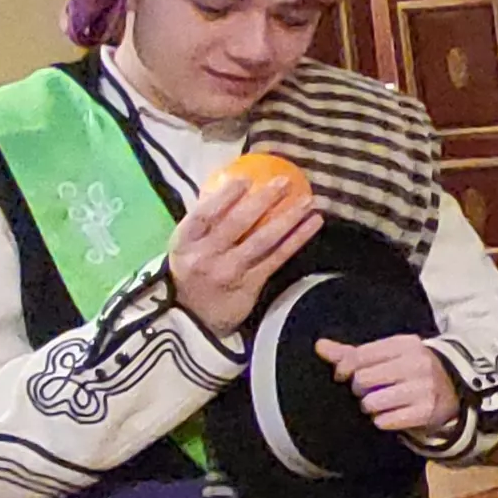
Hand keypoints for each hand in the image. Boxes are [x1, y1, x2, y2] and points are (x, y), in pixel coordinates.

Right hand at [167, 171, 322, 337]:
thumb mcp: (187, 246)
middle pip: (237, 223)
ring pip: (262, 240)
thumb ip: (204, 221)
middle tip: (285, 182)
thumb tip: (230, 183)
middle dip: (263, 200)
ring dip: (288, 218)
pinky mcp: (250, 286)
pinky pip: (277, 258)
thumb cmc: (192, 272)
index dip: (225, 196)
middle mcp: (206, 256)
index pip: (204, 214)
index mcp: (184, 242)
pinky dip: (297, 240)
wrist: (192, 319)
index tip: (246, 178)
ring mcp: (229, 272)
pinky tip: (313, 224)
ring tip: (309, 200)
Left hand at [317, 334, 460, 438]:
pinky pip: (385, 420)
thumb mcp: (388, 355)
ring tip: (380, 403)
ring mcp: (423, 388)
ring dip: (370, 407)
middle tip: (367, 391)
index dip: (344, 369)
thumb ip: (354, 353)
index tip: (343, 376)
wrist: (454, 389)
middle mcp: (416, 364)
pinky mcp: (426, 411)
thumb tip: (319, 346)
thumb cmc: (411, 370)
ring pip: (371, 402)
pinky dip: (383, 420)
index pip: (360, 356)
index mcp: (405, 344)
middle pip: (362, 380)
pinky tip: (392, 414)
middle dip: (359, 390)